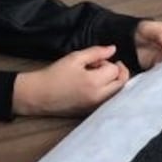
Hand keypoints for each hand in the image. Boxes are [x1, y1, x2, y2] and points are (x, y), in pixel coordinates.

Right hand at [12, 45, 128, 117]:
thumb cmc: (55, 74)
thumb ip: (96, 52)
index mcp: (95, 82)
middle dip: (117, 72)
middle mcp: (99, 97)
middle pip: (122, 83)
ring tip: (96, 75)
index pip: (115, 70)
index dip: (107, 62)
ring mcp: (96, 106)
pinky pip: (108, 100)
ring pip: (117, 93)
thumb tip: (113, 49)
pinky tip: (93, 85)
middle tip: (102, 65)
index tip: (95, 61)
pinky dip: (107, 91)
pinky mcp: (91, 112)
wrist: (39, 95)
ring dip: (113, 82)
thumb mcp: (75, 58)